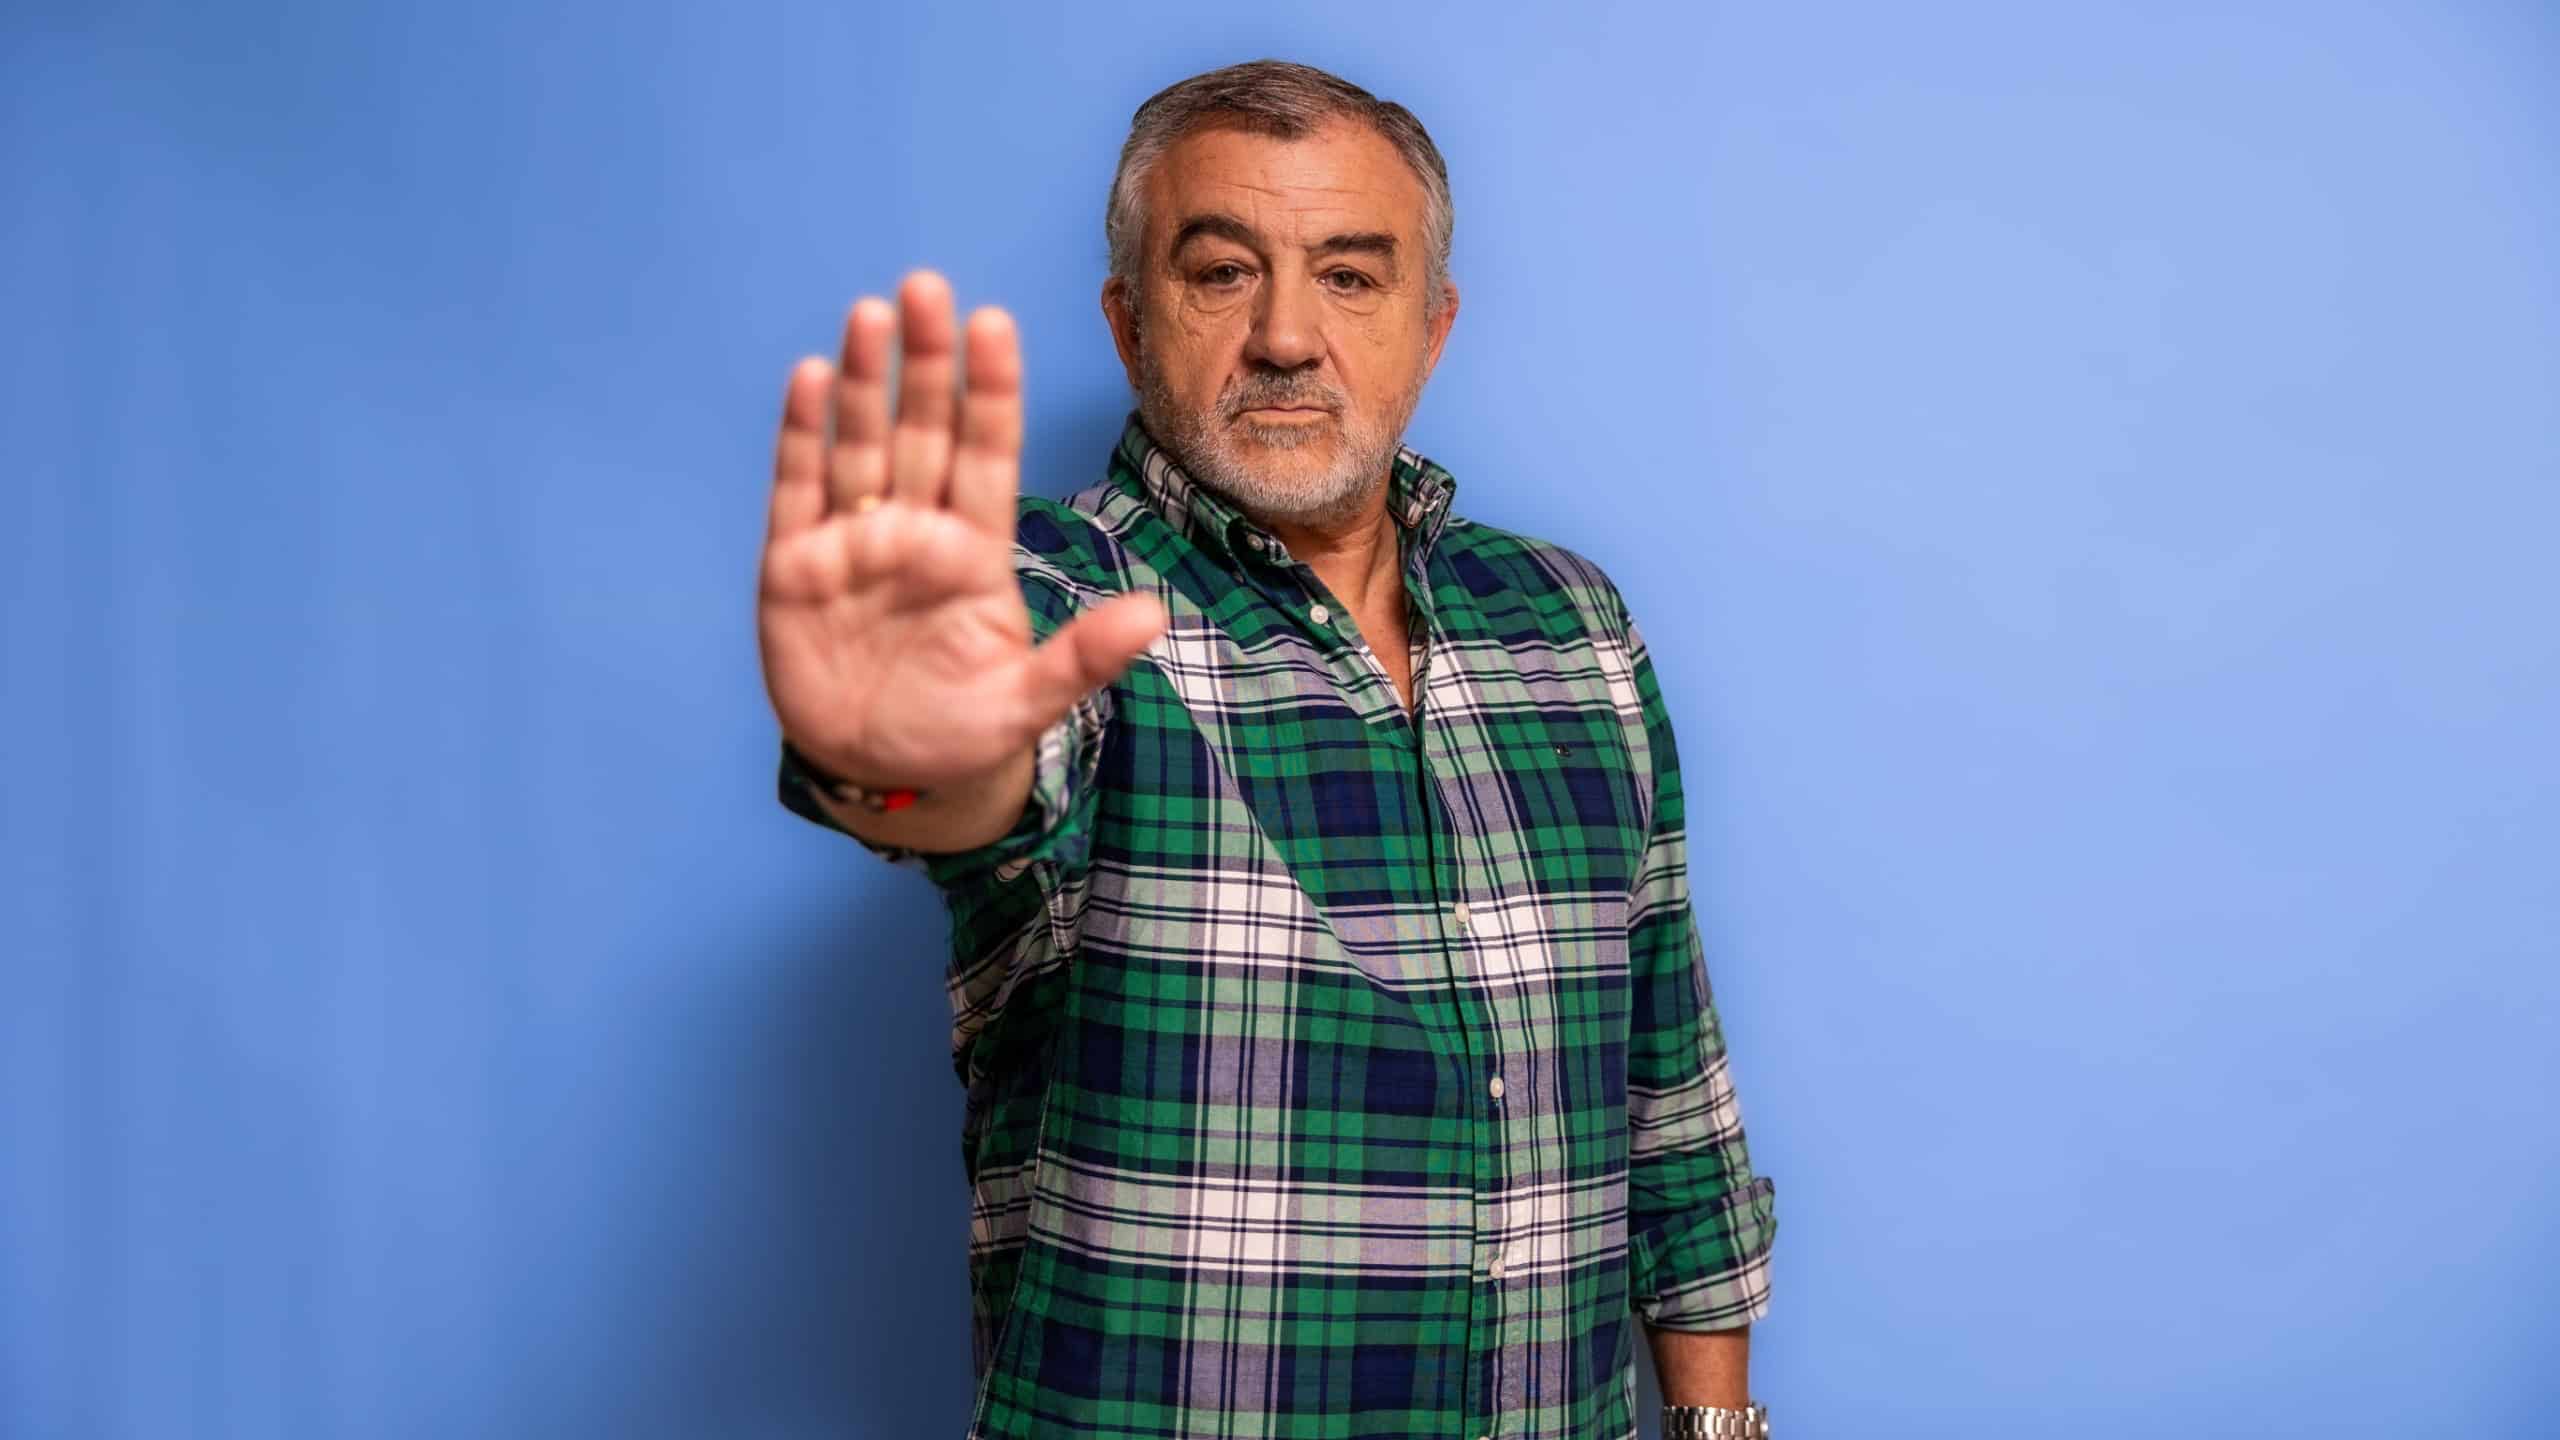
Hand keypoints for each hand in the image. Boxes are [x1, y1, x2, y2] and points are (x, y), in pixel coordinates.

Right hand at [758, 271, 1165, 789]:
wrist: (880, 776)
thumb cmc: (959, 731)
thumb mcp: (1026, 701)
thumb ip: (1083, 657)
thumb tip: (1155, 615)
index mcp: (975, 549)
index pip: (988, 453)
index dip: (990, 391)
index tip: (995, 324)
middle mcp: (915, 530)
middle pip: (923, 430)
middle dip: (926, 363)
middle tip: (927, 287)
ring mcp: (853, 542)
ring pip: (860, 444)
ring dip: (865, 382)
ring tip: (872, 315)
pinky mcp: (795, 566)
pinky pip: (798, 489)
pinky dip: (803, 436)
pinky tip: (812, 379)